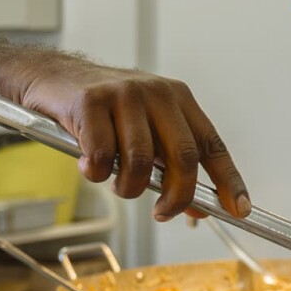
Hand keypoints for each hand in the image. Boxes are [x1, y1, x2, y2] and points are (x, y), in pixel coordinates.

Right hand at [13, 58, 248, 220]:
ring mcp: (124, 94)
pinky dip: (97, 173)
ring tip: (117, 183)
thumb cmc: (103, 112)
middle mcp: (157, 93)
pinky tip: (90, 166)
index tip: (238, 210)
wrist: (52, 78)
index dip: (229, 181)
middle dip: (177, 196)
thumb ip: (170, 163)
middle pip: (184, 157)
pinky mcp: (91, 102)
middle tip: (163, 213)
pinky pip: (103, 157)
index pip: (213, 144)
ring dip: (129, 188)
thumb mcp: (145, 130)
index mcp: (178, 99)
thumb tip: (198, 207)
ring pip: (142, 162)